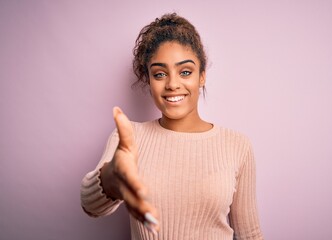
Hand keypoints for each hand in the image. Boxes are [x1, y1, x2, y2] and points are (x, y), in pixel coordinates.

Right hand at [100, 107, 158, 233]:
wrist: (110, 178)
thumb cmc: (121, 158)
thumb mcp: (124, 144)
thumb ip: (123, 128)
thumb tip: (116, 109)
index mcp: (123, 169)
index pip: (129, 176)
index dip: (135, 183)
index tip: (144, 190)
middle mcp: (123, 185)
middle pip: (132, 196)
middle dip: (141, 206)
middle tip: (152, 214)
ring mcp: (126, 196)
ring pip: (134, 208)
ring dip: (144, 217)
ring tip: (156, 225)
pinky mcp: (131, 204)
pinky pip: (137, 214)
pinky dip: (145, 222)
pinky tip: (156, 228)